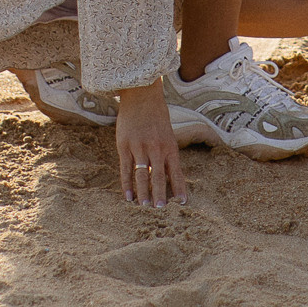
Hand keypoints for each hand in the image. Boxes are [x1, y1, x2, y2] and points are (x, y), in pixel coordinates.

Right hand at [113, 80, 188, 206]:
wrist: (141, 96)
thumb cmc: (156, 117)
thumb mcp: (167, 134)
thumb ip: (166, 154)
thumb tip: (167, 176)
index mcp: (170, 146)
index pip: (176, 172)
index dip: (180, 188)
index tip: (182, 203)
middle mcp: (156, 148)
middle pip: (159, 176)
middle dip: (160, 195)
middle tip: (160, 210)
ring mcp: (139, 147)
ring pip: (142, 175)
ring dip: (144, 192)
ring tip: (145, 206)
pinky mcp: (124, 146)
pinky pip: (126, 169)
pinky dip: (127, 184)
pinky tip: (128, 196)